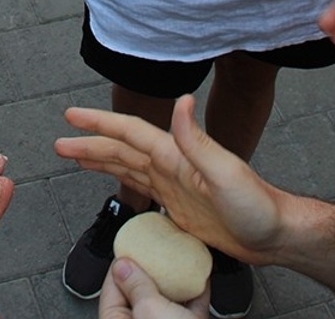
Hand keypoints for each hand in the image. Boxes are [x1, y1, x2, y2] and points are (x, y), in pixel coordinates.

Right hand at [56, 97, 281, 265]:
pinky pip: (141, 188)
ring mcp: (174, 185)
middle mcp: (172, 166)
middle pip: (122, 150)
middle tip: (60, 142)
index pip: (131, 133)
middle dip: (90, 143)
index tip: (72, 117)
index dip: (100, 124)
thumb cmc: (257, 206)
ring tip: (75, 156)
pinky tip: (114, 180)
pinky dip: (121, 181)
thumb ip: (197, 140)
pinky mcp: (178, 205)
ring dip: (101, 160)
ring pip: (127, 167)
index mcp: (177, 156)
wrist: (274, 235)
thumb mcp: (226, 172)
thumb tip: (181, 100)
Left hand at [100, 258, 208, 318]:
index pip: (112, 290)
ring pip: (165, 301)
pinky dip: (194, 292)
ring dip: (173, 279)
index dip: (121, 265)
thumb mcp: (149, 311)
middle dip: (149, 270)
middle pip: (140, 294)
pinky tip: (199, 275)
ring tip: (176, 258)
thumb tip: (122, 266)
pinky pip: (188, 308)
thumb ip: (136, 286)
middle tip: (154, 249)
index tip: (129, 246)